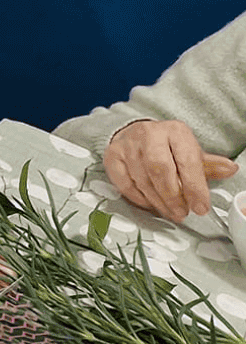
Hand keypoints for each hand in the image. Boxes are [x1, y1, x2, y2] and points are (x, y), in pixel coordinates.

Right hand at [104, 119, 238, 220]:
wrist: (134, 132)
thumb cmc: (166, 146)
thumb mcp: (189, 151)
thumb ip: (208, 164)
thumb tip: (230, 169)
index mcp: (175, 131)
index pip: (187, 161)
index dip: (195, 187)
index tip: (200, 207)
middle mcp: (149, 134)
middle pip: (160, 169)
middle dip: (173, 196)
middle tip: (182, 213)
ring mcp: (128, 144)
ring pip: (142, 178)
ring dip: (158, 201)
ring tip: (170, 212)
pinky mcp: (112, 156)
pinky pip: (124, 183)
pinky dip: (138, 197)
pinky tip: (150, 203)